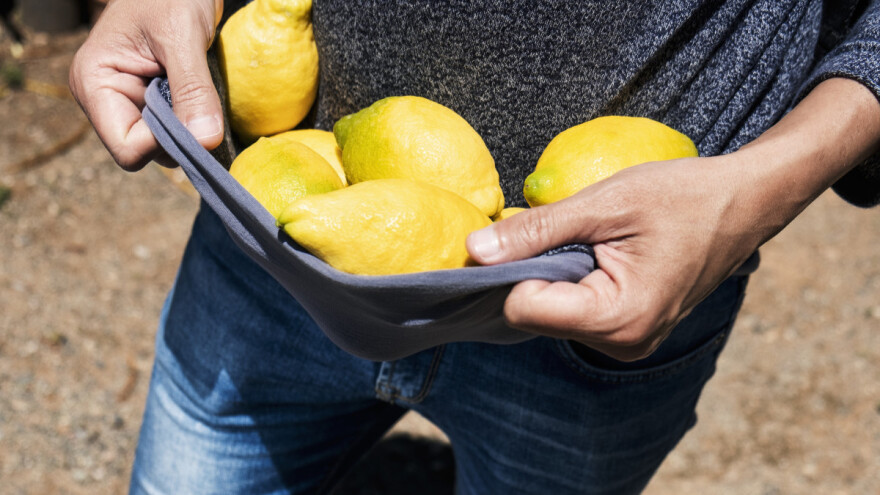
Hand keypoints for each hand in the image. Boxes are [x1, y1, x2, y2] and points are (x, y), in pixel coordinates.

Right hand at [69, 0, 223, 170]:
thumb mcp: (182, 37)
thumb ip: (192, 89)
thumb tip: (205, 140)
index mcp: (95, 84)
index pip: (127, 149)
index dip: (163, 145)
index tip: (195, 124)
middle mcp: (108, 99)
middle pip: (146, 152)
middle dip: (178, 138)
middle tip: (204, 108)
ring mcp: (130, 101)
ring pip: (163, 144)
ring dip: (189, 129)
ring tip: (199, 94)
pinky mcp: (152, 100)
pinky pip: (175, 128)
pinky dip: (193, 120)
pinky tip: (201, 97)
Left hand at [468, 155, 758, 360]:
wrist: (745, 203)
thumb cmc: (683, 196)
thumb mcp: (604, 204)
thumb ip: (535, 230)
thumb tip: (473, 250)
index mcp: (618, 319)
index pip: (522, 308)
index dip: (512, 268)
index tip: (526, 232)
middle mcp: (622, 344)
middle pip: (533, 315)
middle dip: (532, 271)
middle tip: (565, 230)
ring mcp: (627, 342)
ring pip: (550, 313)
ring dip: (552, 275)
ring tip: (589, 240)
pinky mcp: (628, 332)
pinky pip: (573, 312)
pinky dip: (569, 281)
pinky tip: (593, 253)